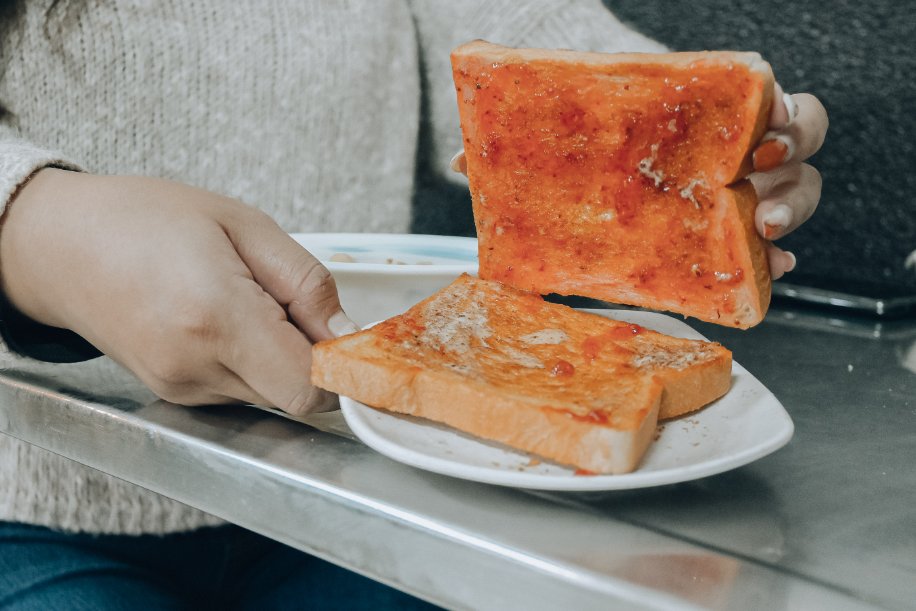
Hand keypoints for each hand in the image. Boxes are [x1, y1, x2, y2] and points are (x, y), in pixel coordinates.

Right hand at [0, 169, 358, 414]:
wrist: (61, 245)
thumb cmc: (146, 220)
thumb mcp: (244, 224)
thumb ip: (306, 283)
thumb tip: (348, 333)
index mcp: (216, 317)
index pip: (310, 387)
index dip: (342, 368)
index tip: (347, 337)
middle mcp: (196, 367)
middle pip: (296, 396)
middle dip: (313, 356)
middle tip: (289, 303)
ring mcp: (181, 388)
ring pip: (271, 396)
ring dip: (280, 358)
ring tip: (246, 303)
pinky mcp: (174, 395)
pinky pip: (241, 391)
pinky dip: (252, 362)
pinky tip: (224, 320)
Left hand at [450, 84, 828, 280]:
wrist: (591, 150)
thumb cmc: (591, 129)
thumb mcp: (566, 122)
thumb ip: (525, 134)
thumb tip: (463, 161)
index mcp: (710, 108)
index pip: (772, 102)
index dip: (786, 115)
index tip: (764, 130)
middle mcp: (732, 149)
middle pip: (800, 150)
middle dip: (792, 169)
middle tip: (757, 185)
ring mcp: (732, 193)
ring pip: (795, 194)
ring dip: (789, 213)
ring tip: (762, 232)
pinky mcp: (721, 236)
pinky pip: (767, 250)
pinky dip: (774, 261)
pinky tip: (769, 270)